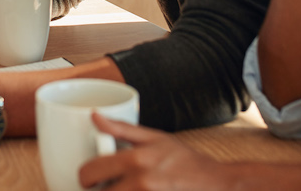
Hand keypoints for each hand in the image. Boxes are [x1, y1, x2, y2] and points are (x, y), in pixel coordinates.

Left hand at [79, 114, 228, 190]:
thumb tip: (94, 116)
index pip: (92, 170)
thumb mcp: (155, 137)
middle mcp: (140, 182)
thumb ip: (122, 128)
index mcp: (136, 159)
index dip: (85, 176)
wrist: (215, 183)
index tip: (88, 178)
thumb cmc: (184, 159)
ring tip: (117, 189)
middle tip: (99, 188)